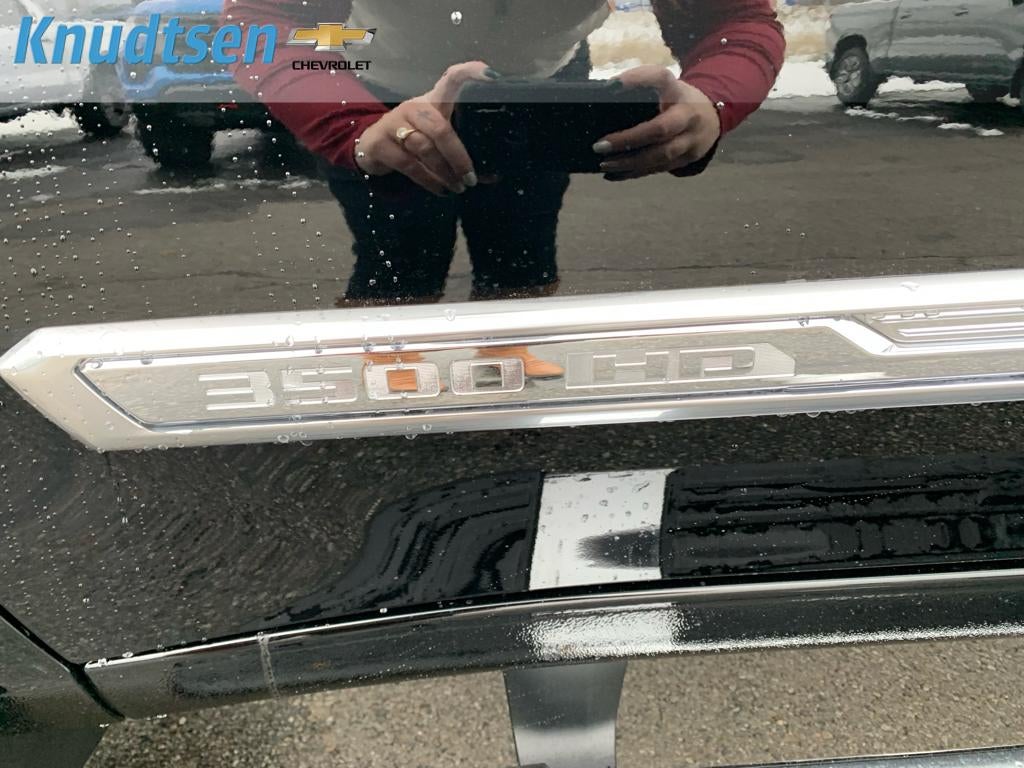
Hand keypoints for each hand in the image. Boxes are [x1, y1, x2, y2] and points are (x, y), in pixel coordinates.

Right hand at [355, 61, 492, 195]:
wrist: (372, 146)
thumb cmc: (414, 139)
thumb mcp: (436, 138)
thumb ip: (459, 152)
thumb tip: (492, 176)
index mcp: (433, 101)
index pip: (452, 78)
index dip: (471, 72)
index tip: (492, 75)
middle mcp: (414, 107)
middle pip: (440, 129)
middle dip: (458, 157)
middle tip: (471, 179)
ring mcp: (394, 123)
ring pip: (424, 148)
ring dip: (444, 173)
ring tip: (458, 188)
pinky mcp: (380, 143)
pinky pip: (408, 164)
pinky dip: (428, 180)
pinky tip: (440, 190)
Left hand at [593, 65, 721, 179]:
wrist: (713, 117)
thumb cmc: (678, 99)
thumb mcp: (666, 85)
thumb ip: (642, 83)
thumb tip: (609, 89)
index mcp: (679, 91)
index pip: (660, 79)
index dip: (639, 79)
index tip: (614, 85)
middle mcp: (688, 116)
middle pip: (659, 130)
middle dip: (628, 140)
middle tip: (599, 146)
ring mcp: (691, 141)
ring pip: (659, 156)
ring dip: (629, 162)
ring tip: (604, 164)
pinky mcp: (687, 160)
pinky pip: (658, 169)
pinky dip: (634, 173)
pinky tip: (613, 175)